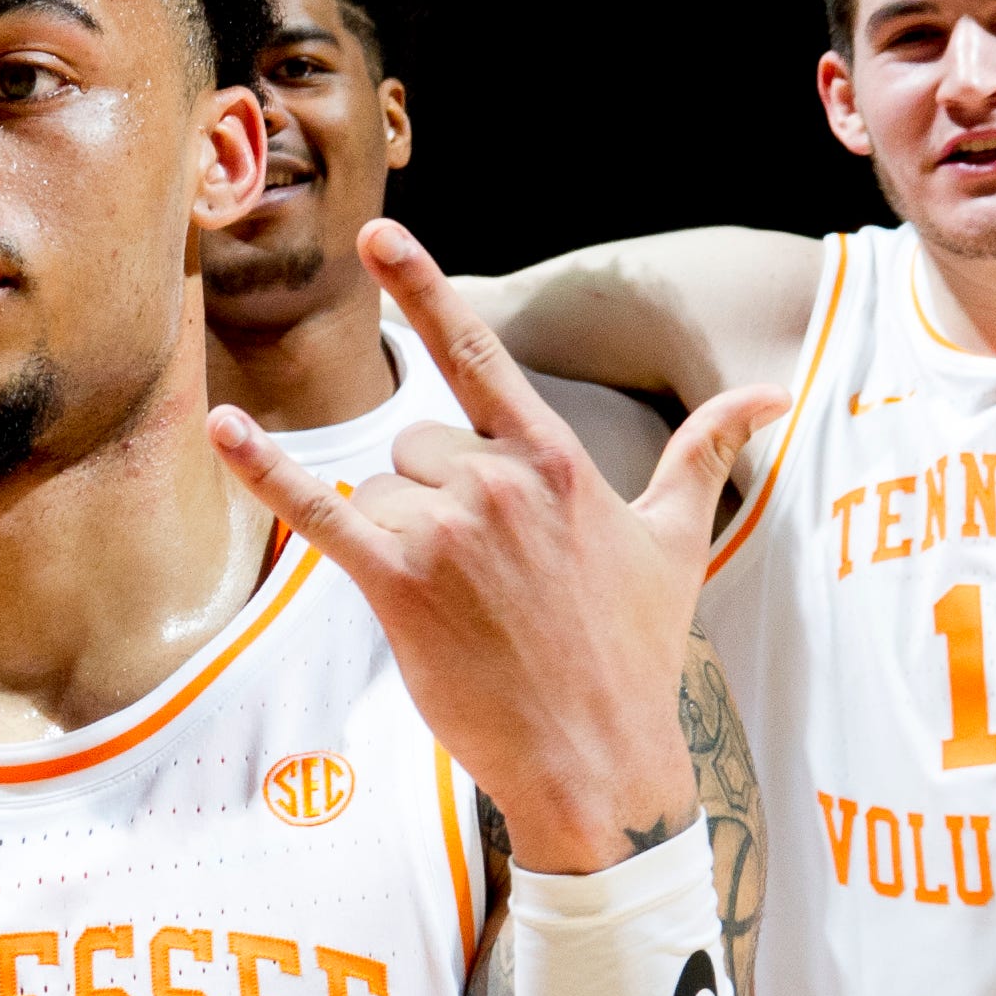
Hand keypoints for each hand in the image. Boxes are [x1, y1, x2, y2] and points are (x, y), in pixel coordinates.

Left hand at [209, 222, 776, 873]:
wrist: (598, 757)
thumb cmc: (635, 653)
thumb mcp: (679, 541)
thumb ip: (707, 453)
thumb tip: (773, 393)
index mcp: (556, 462)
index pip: (476, 355)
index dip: (422, 290)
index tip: (376, 238)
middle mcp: (498, 484)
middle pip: (416, 446)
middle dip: (435, 501)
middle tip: (485, 579)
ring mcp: (446, 532)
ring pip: (382, 491)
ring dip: (403, 541)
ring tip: (462, 608)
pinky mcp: (398, 584)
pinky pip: (318, 511)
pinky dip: (266, 472)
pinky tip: (222, 429)